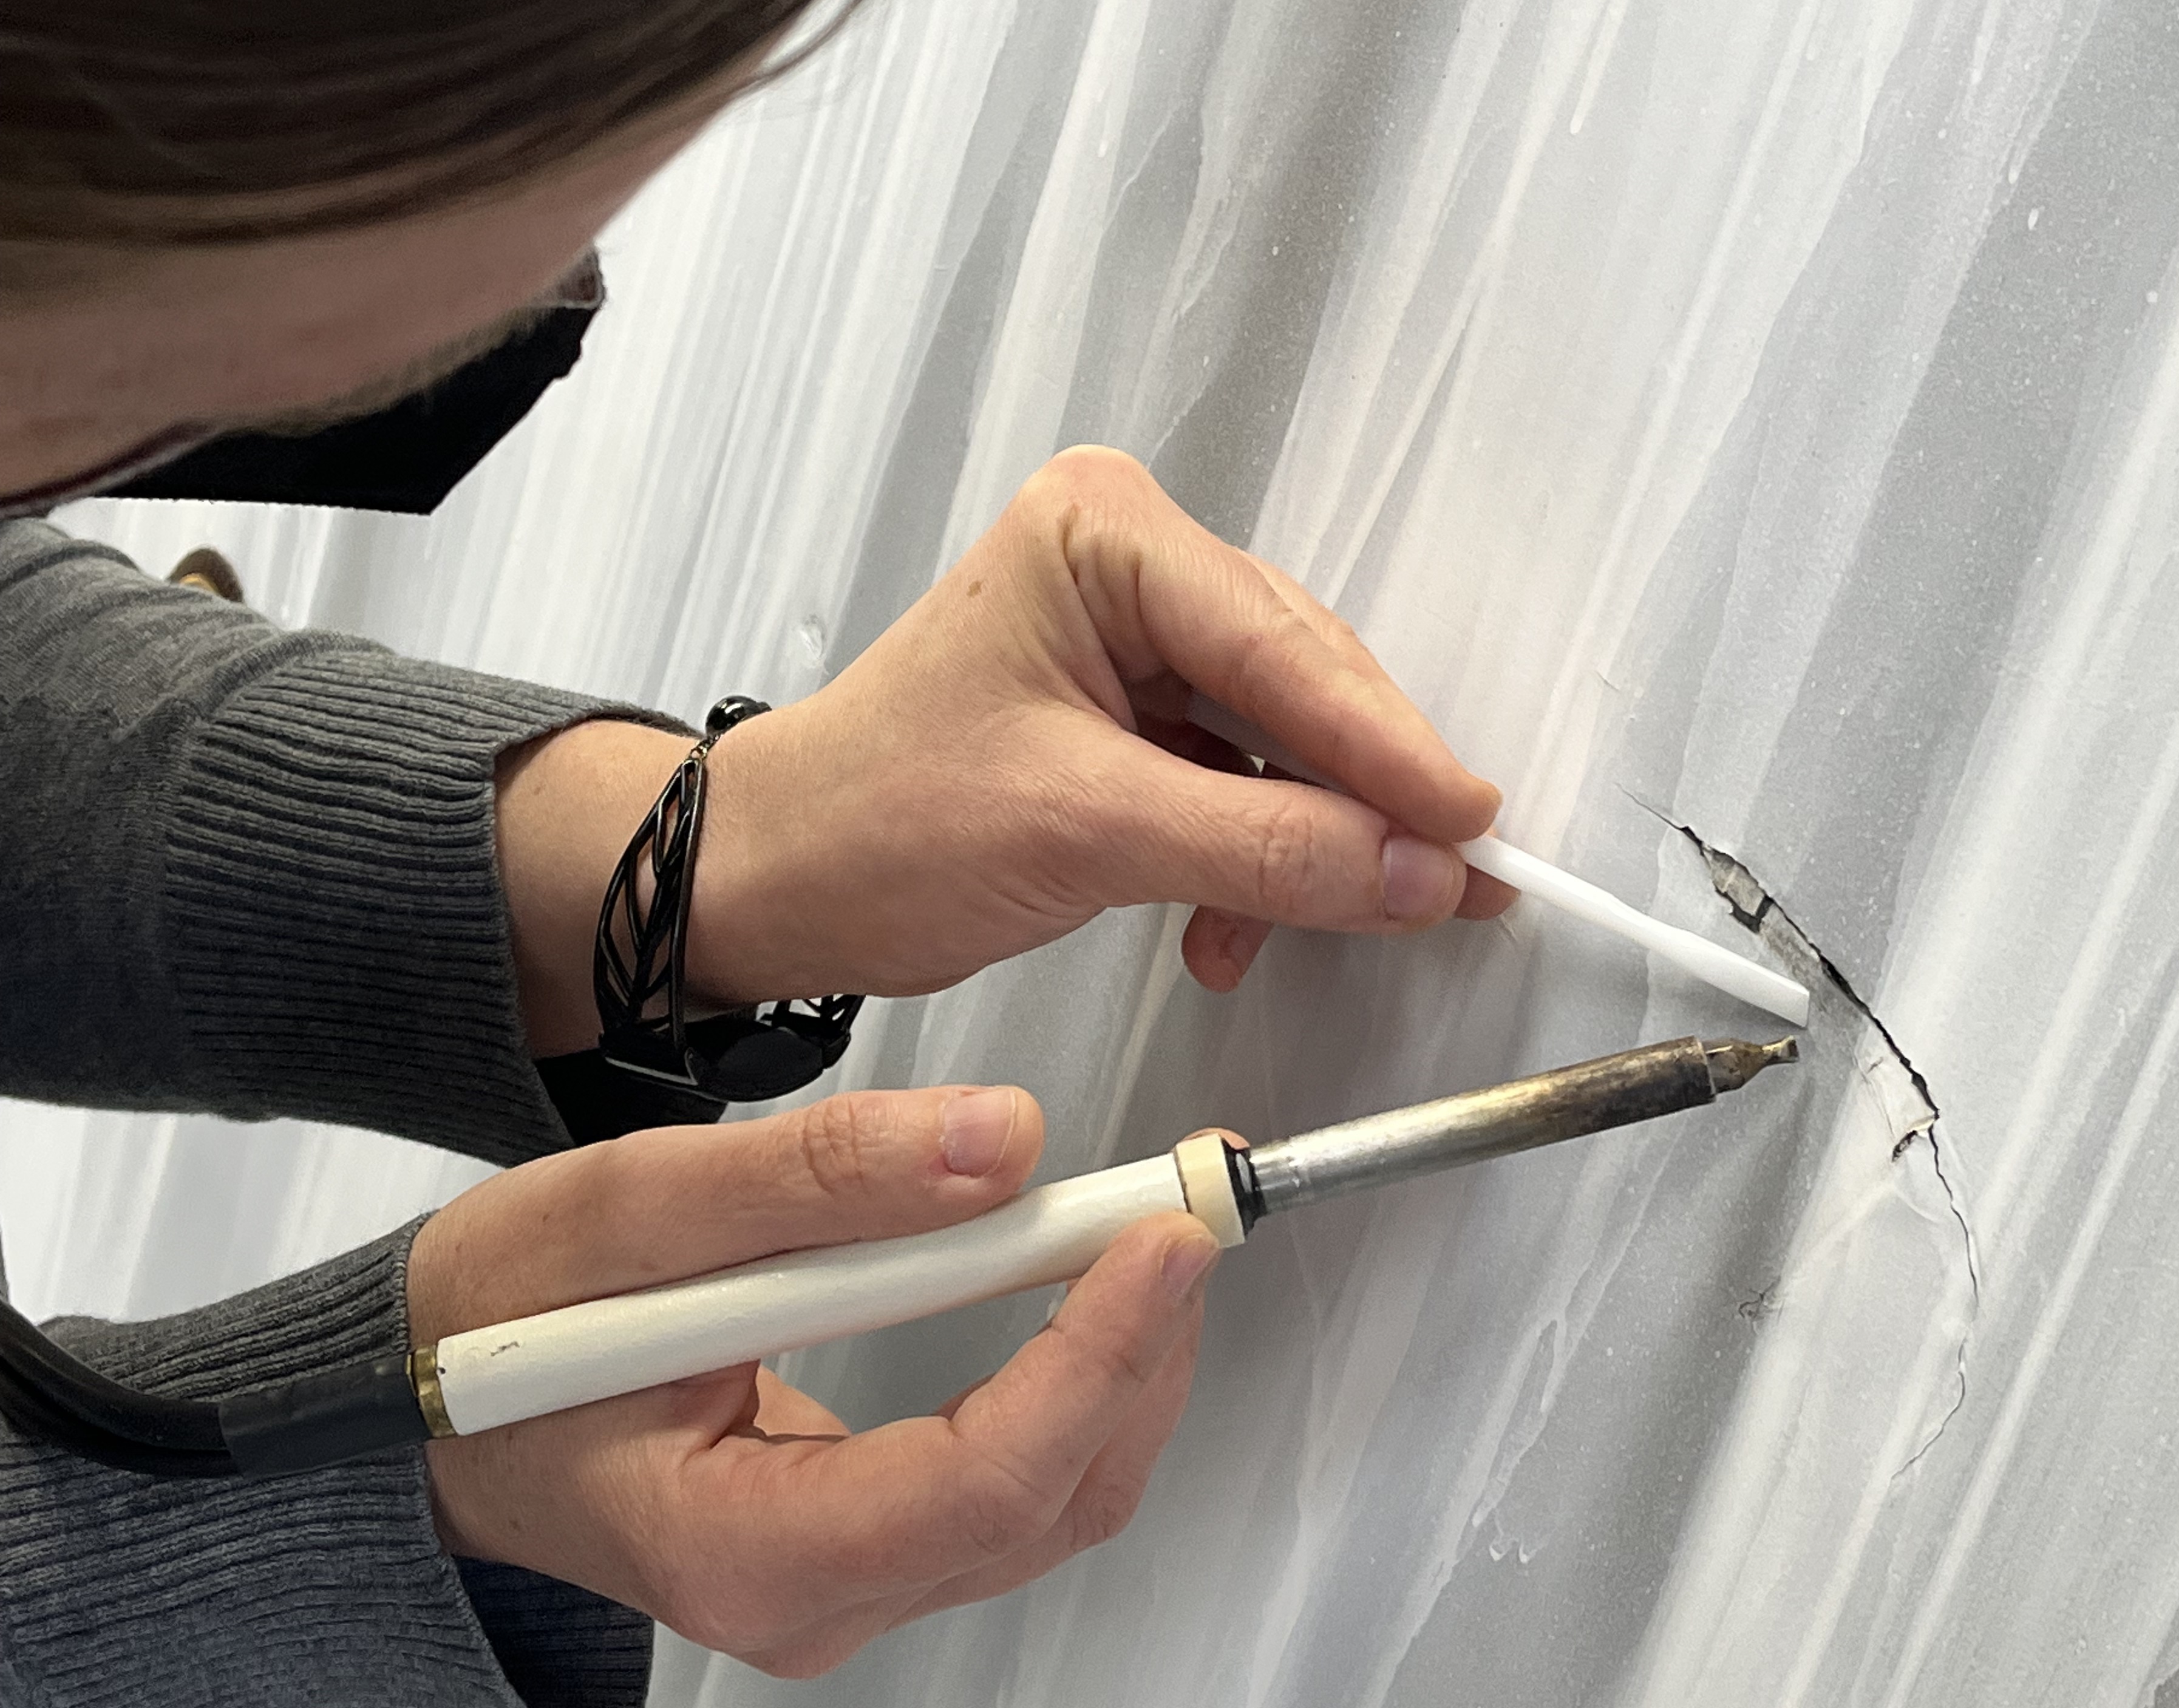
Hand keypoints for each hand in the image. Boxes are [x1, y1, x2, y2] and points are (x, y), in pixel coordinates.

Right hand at [410, 1082, 1214, 1676]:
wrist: (429, 1400)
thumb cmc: (496, 1326)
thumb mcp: (627, 1212)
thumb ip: (816, 1180)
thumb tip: (999, 1142)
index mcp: (743, 1549)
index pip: (983, 1476)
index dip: (1097, 1351)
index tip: (1162, 1236)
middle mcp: (811, 1596)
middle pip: (1049, 1497)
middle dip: (1141, 1347)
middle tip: (1190, 1207)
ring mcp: (846, 1580)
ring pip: (1053, 1497)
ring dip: (1124, 1360)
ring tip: (1157, 1228)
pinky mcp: (866, 1538)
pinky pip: (1013, 1477)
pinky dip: (1074, 1375)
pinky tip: (1085, 1283)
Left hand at [699, 447, 1509, 998]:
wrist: (770, 884)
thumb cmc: (874, 823)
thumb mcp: (1083, 831)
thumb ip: (1265, 850)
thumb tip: (1418, 873)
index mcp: (1105, 535)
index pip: (1281, 645)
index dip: (1387, 747)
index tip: (1473, 826)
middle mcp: (1129, 563)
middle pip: (1302, 684)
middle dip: (1365, 800)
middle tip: (1452, 885)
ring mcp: (1134, 639)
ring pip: (1284, 741)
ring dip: (1309, 845)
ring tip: (1338, 924)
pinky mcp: (1134, 714)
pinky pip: (1242, 781)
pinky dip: (1256, 862)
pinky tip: (1233, 933)